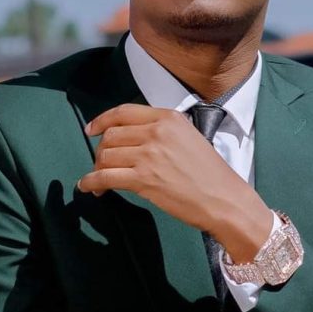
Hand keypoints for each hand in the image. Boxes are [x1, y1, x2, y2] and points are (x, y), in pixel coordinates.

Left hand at [78, 104, 271, 256]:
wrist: (224, 200)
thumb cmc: (211, 175)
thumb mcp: (189, 138)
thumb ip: (162, 132)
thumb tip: (133, 138)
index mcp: (168, 118)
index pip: (124, 112)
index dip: (102, 120)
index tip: (91, 129)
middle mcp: (157, 132)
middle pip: (111, 135)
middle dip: (101, 150)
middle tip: (101, 163)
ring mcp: (149, 155)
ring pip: (105, 156)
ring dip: (96, 168)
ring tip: (97, 180)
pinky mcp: (143, 178)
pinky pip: (105, 177)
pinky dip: (91, 182)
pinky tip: (88, 187)